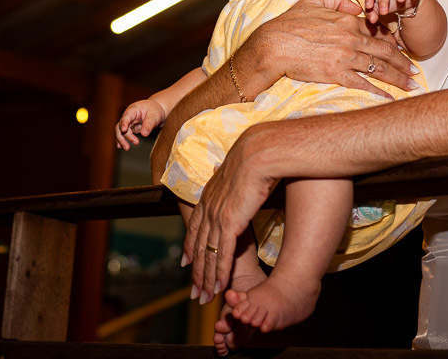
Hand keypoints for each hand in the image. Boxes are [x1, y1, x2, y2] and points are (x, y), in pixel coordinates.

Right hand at [115, 99, 165, 149]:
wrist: (157, 110)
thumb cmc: (155, 110)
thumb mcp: (154, 116)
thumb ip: (149, 124)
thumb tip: (144, 134)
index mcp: (133, 110)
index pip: (126, 116)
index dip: (124, 123)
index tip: (124, 130)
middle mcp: (128, 116)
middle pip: (120, 126)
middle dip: (124, 136)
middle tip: (130, 145)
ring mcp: (128, 123)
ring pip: (120, 131)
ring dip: (122, 140)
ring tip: (126, 148)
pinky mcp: (131, 128)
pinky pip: (124, 134)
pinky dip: (122, 140)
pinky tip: (120, 146)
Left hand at [182, 123, 277, 304]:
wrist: (260, 151)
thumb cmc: (256, 156)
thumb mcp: (240, 171)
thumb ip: (235, 181)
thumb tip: (239, 177)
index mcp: (209, 194)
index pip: (195, 226)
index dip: (190, 246)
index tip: (186, 261)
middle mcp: (208, 206)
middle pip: (198, 245)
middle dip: (196, 271)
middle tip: (195, 291)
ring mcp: (217, 215)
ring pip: (208, 254)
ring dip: (207, 278)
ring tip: (206, 297)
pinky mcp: (229, 222)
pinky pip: (222, 253)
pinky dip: (220, 272)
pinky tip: (220, 285)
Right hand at [244, 0, 419, 98]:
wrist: (274, 44)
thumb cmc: (290, 23)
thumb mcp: (314, 1)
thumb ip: (338, 0)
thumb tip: (356, 7)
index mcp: (348, 21)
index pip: (376, 32)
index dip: (391, 42)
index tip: (400, 50)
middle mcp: (352, 39)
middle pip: (385, 51)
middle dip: (403, 63)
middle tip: (414, 71)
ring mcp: (346, 57)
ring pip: (380, 68)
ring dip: (398, 78)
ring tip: (410, 85)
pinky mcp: (337, 73)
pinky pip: (364, 84)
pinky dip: (379, 92)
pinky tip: (390, 97)